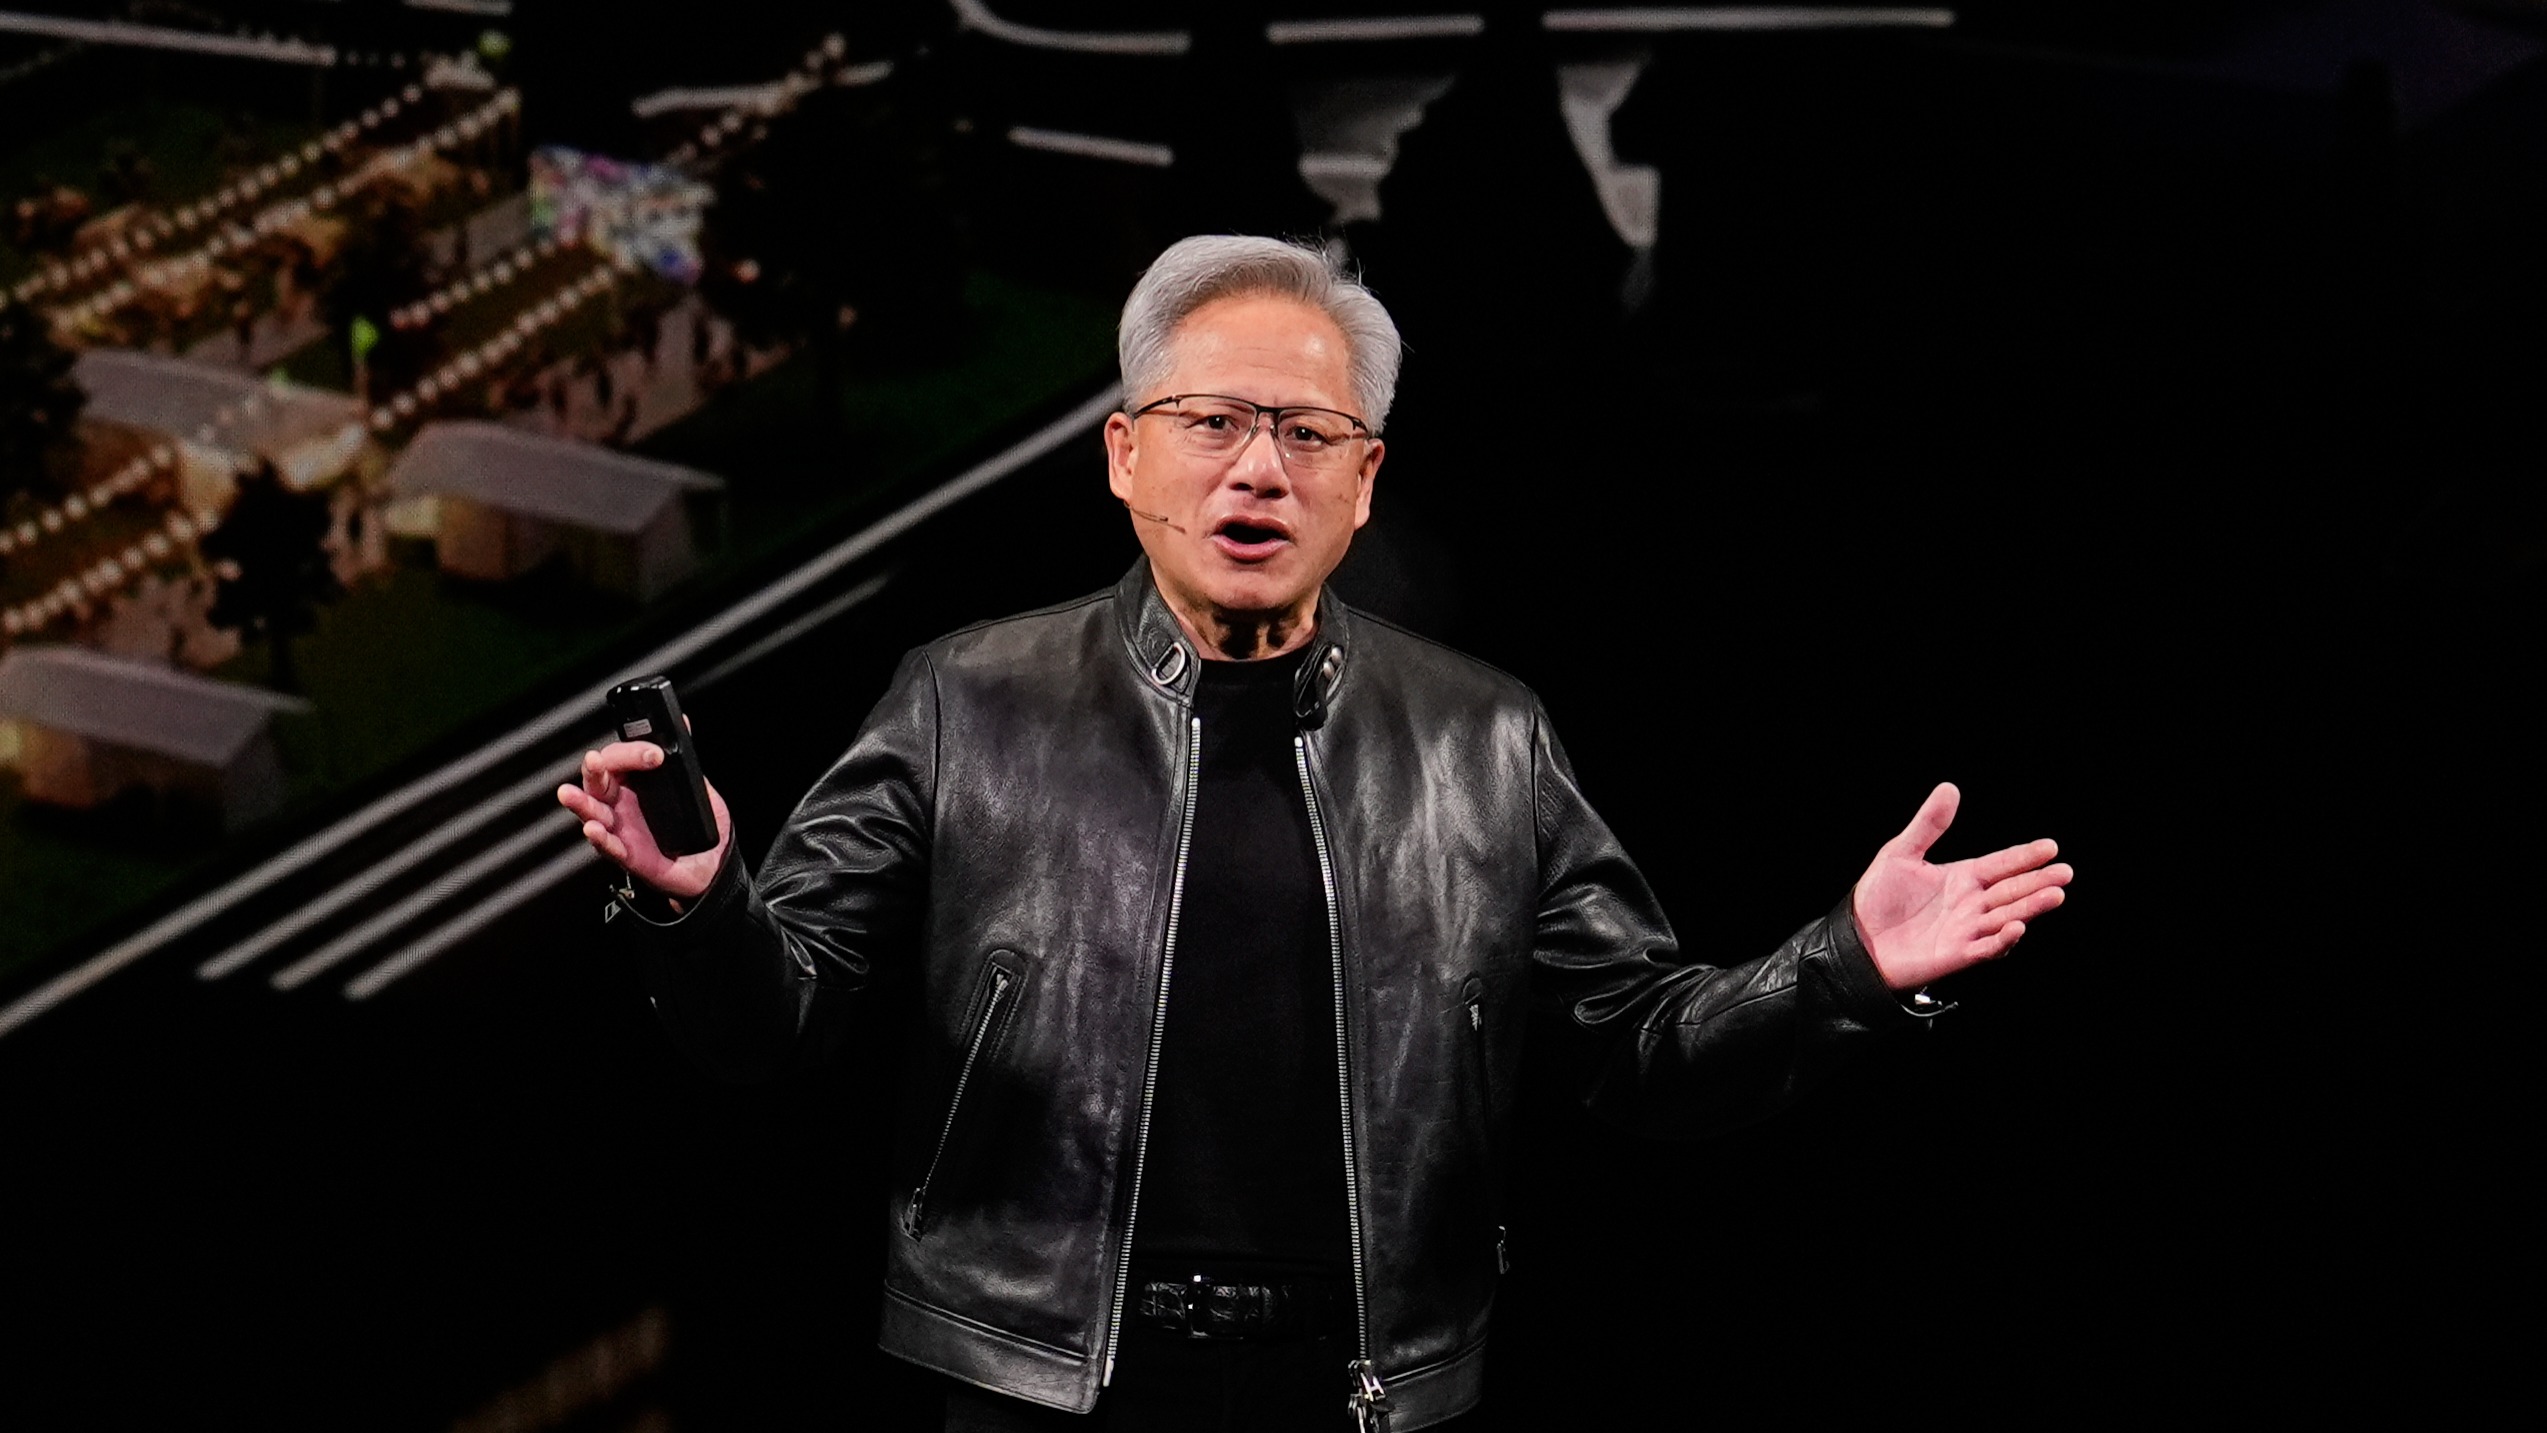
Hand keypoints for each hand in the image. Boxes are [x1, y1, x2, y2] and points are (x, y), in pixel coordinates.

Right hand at [556, 714, 731, 900]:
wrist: (711, 865)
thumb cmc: (697, 827)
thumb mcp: (697, 789)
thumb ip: (684, 763)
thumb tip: (682, 725)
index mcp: (634, 784)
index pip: (620, 759)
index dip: (631, 751)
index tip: (655, 753)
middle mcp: (621, 804)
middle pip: (597, 781)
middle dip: (594, 769)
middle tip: (595, 760)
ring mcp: (621, 829)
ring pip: (593, 813)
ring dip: (580, 803)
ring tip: (568, 794)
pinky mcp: (628, 856)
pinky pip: (609, 847)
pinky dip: (599, 839)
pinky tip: (593, 830)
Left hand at [1850, 782, 2070, 990]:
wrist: (1858, 939)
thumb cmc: (1878, 897)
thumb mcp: (1901, 853)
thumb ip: (1928, 825)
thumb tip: (1949, 788)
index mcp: (1962, 877)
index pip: (2001, 864)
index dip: (2025, 857)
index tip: (2051, 847)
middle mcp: (1971, 903)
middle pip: (2012, 890)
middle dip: (2039, 881)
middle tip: (2065, 872)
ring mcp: (1967, 930)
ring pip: (2007, 916)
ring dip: (2031, 907)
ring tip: (2055, 895)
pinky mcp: (1957, 955)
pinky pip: (1986, 947)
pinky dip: (2003, 939)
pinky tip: (2017, 926)